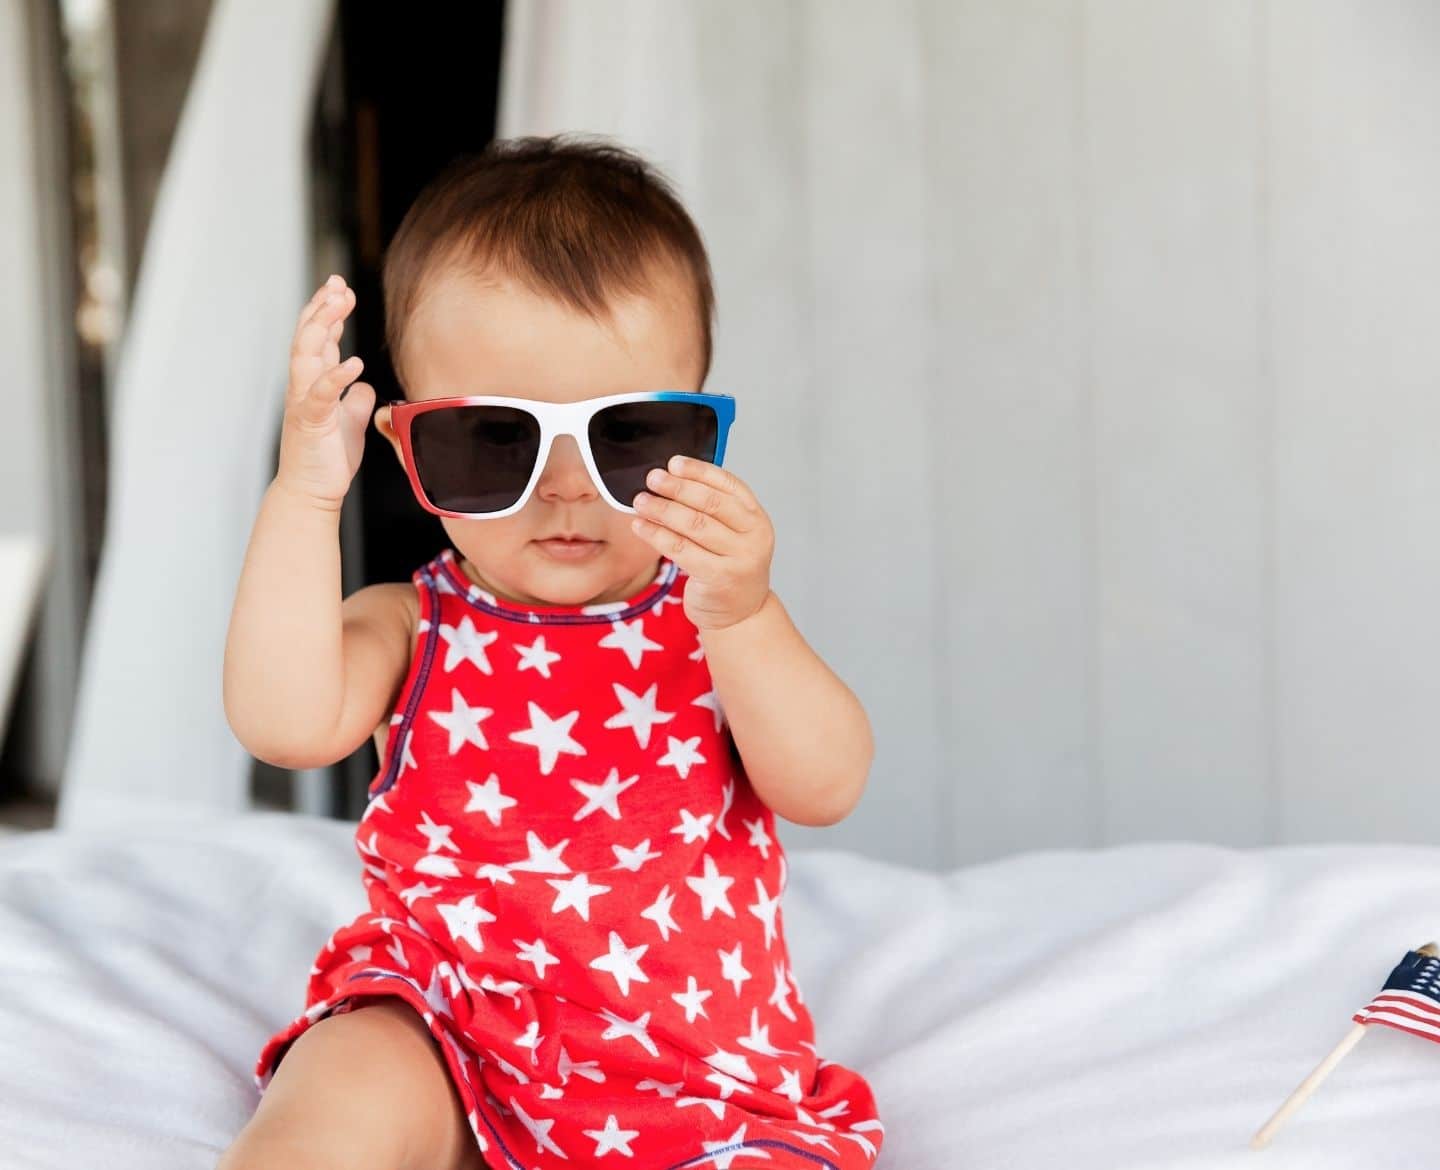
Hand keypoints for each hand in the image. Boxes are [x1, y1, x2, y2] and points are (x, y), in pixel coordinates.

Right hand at [275, 274, 374, 509]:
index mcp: (314, 382)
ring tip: (339, 306)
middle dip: (322, 307)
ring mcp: (303, 401)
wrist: (313, 491)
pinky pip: (320, 394)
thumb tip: (363, 384)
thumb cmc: (328, 457)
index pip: (318, 337)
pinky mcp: (309, 422)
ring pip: (305, 354)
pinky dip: (335, 376)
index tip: (341, 287)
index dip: (327, 311)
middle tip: (337, 284)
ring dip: (322, 327)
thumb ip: (354, 398)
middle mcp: (304, 385)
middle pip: (307, 335)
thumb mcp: (350, 421)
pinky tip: (354, 363)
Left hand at [630, 455, 774, 629]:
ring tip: (641, 501)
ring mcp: (739, 558)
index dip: (699, 471)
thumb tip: (671, 479)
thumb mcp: (733, 535)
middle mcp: (753, 536)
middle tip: (652, 478)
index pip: (728, 484)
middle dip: (677, 488)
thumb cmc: (729, 568)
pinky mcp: (719, 578)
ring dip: (662, 510)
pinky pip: (682, 550)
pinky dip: (657, 535)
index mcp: (756, 517)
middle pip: (711, 503)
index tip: (673, 463)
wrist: (742, 613)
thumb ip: (713, 510)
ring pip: (694, 525)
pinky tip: (641, 527)